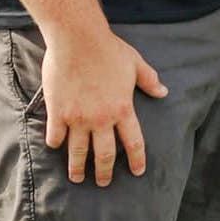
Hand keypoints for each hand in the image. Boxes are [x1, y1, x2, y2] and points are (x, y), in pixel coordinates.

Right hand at [41, 27, 166, 185]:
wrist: (78, 38)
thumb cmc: (108, 48)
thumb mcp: (135, 63)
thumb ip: (149, 80)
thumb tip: (163, 92)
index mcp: (122, 109)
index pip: (133, 143)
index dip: (136, 160)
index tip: (137, 171)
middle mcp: (101, 119)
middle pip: (104, 155)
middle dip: (104, 173)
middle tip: (103, 182)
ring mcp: (78, 118)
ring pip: (78, 152)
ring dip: (77, 167)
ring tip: (77, 178)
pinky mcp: (58, 112)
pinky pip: (56, 136)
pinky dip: (56, 144)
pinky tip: (56, 146)